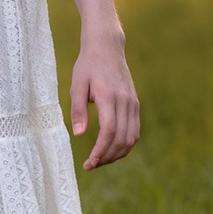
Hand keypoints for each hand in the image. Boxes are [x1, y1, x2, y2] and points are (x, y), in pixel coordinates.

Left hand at [70, 28, 139, 168]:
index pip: (109, 131)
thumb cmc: (88, 66)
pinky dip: (125, 145)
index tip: (89, 163)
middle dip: (107, 157)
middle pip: (122, 139)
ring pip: (131, 138)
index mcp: (110, 97)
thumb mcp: (77, 84)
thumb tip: (78, 134)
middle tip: (90, 165)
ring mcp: (133, 104)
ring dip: (117, 154)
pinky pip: (134, 131)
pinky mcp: (135, 105)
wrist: (107, 48)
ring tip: (100, 160)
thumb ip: (78, 110)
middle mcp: (126, 102)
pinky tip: (111, 150)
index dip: (100, 150)